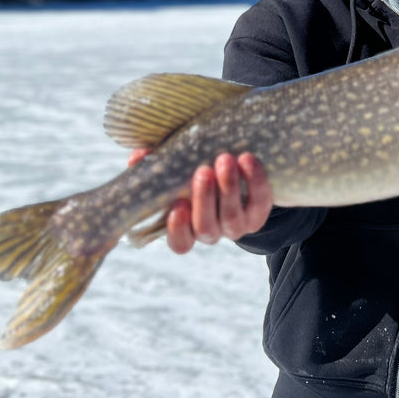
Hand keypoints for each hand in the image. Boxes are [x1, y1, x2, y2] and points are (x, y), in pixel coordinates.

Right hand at [127, 149, 272, 253]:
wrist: (233, 175)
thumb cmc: (192, 174)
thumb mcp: (173, 172)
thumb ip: (153, 166)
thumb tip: (138, 154)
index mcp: (186, 229)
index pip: (180, 243)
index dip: (178, 229)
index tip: (176, 205)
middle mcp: (210, 232)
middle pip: (206, 227)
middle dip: (204, 199)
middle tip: (203, 171)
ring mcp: (236, 226)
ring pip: (233, 217)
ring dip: (229, 187)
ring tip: (225, 159)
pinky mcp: (258, 213)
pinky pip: (260, 202)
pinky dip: (255, 180)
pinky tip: (247, 159)